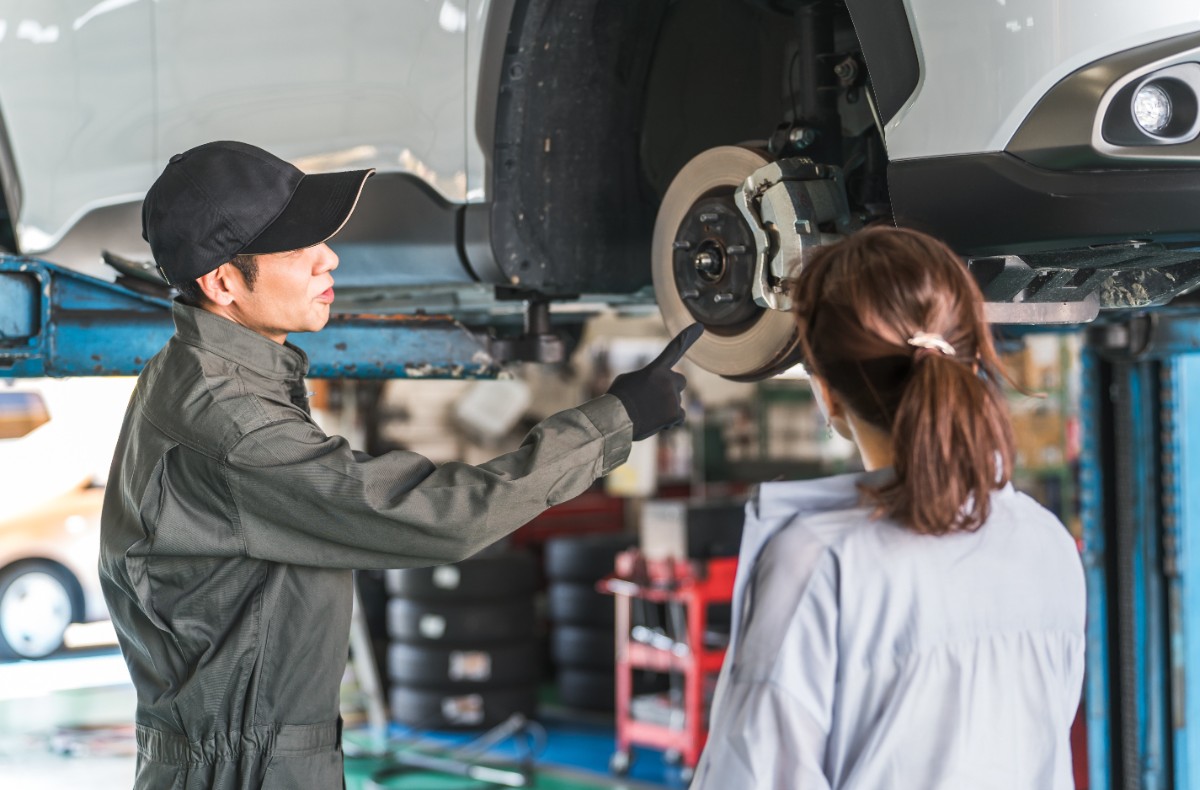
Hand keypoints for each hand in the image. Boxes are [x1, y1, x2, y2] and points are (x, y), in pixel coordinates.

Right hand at [606, 323, 702, 440]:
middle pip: (681, 381)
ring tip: (647, 413)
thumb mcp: (628, 380)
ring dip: (666, 408)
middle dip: (673, 389)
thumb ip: (647, 379)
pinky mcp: (675, 413)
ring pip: (677, 402)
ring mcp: (673, 397)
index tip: (699, 326)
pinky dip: (670, 421)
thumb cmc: (618, 400)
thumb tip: (654, 389)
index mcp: (655, 369)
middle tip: (656, 399)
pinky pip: (679, 417)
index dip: (687, 337)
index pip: (673, 350)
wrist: (614, 419)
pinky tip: (655, 422)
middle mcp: (667, 380)